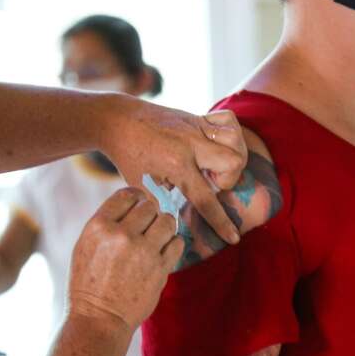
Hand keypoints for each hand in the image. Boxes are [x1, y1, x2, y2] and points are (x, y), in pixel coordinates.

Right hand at [69, 188, 183, 329]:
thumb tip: (134, 203)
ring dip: (164, 227)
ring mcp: (143, 251)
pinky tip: (163, 251)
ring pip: (167, 221)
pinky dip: (173, 244)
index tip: (140, 203)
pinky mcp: (160, 268)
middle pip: (150, 207)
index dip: (137, 197)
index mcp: (99, 226)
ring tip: (157, 238)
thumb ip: (108, 223)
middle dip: (151, 214)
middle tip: (147, 226)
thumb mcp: (86, 245)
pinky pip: (177, 242)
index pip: (127, 195)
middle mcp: (122, 235)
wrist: (99, 318)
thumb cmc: (89, 282)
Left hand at [103, 98, 246, 244]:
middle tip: (211, 181)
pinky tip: (216, 145)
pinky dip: (231, 134)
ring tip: (215, 164)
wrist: (119, 120)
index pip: (206, 199)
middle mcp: (191, 144)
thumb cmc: (128, 156)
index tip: (233, 238)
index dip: (221, 222)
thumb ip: (161, 206)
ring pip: (236, 139)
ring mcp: (197, 127)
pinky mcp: (198, 117)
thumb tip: (176, 228)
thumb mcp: (140, 187)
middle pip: (234, 162)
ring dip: (233, 155)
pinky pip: (230, 120)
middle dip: (229, 178)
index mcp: (176, 165)